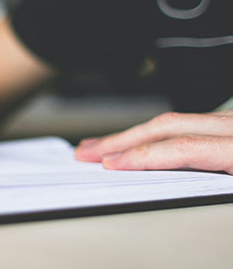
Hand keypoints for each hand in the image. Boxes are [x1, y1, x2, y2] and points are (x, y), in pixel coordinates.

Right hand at [74, 111, 232, 173]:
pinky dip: (154, 132)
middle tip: (87, 151)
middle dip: (121, 139)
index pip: (183, 147)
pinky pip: (185, 122)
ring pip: (172, 120)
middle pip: (167, 125)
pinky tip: (138, 140)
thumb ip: (216, 184)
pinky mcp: (229, 124)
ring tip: (101, 145)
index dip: (142, 156)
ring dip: (131, 134)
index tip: (110, 165)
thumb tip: (170, 182)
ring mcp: (230, 122)